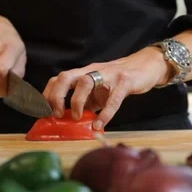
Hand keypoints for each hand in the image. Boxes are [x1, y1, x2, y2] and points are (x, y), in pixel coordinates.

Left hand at [43, 46, 172, 129]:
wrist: (148, 66)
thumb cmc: (121, 82)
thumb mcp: (101, 92)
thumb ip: (88, 104)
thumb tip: (72, 123)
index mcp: (84, 73)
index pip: (59, 79)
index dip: (48, 94)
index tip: (43, 112)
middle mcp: (93, 70)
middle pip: (66, 77)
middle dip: (56, 96)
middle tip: (56, 114)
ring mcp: (109, 75)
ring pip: (86, 81)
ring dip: (77, 101)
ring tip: (78, 118)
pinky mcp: (125, 81)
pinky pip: (114, 98)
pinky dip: (105, 113)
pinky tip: (100, 125)